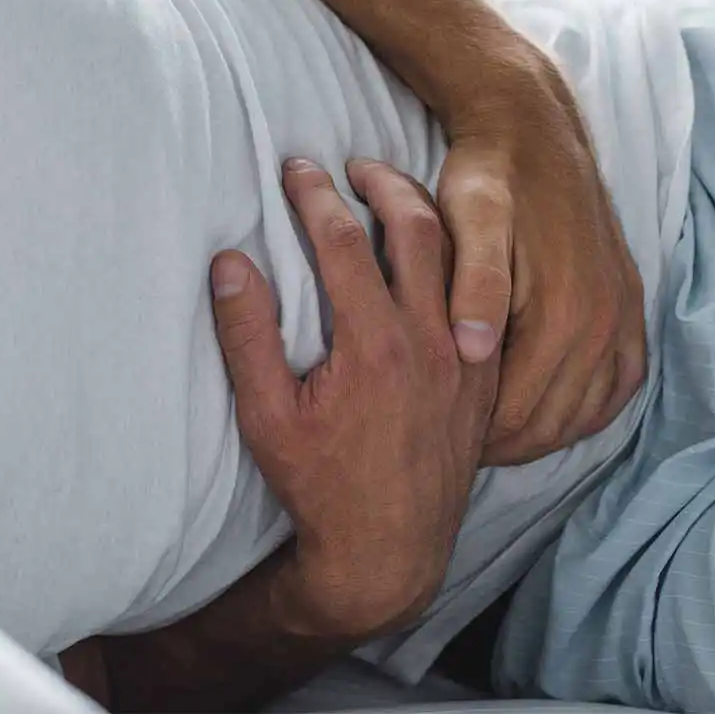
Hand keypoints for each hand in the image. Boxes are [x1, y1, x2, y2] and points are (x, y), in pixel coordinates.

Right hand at [211, 158, 497, 636]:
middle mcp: (431, 340)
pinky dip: (462, 259)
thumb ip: (247, 334)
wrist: (387, 551)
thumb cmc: (318, 483)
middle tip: (348, 163)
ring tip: (392, 190)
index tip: (294, 168)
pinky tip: (440, 253)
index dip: (314, 195)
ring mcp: (466, 359)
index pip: (342, 241)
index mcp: (373, 344)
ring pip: (460, 258)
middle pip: (416, 229)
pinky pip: (483, 298)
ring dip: (425, 212)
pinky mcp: (484, 379)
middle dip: (380, 183)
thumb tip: (230, 261)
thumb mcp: (265, 415)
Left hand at [437, 59, 646, 465]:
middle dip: (498, 441)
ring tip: (482, 431)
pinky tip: (541, 409)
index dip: (471, 435)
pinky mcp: (628, 308)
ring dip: (537, 431)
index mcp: (564, 314)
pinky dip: (581, 410)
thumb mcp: (466, 220)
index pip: (515, 414)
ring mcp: (623, 318)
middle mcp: (604, 324)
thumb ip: (474, 285)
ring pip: (583, 415)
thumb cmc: (485, 178)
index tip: (431, 437)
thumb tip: (474, 351)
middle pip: (548, 423)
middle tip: (449, 440)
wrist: (532, 130)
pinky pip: (617, 388)